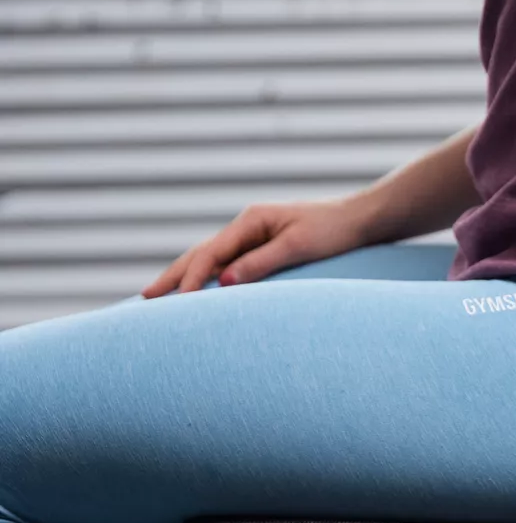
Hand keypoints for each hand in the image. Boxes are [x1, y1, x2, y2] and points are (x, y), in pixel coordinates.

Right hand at [142, 197, 373, 296]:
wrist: (362, 220)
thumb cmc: (334, 231)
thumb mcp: (299, 246)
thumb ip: (262, 263)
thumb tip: (222, 283)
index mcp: (252, 221)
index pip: (211, 252)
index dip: (191, 277)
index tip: (175, 302)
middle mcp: (248, 226)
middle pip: (202, 254)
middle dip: (174, 276)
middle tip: (145, 298)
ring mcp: (255, 237)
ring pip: (212, 259)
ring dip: (187, 277)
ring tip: (160, 297)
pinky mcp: (265, 248)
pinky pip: (230, 266)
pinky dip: (210, 279)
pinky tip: (201, 294)